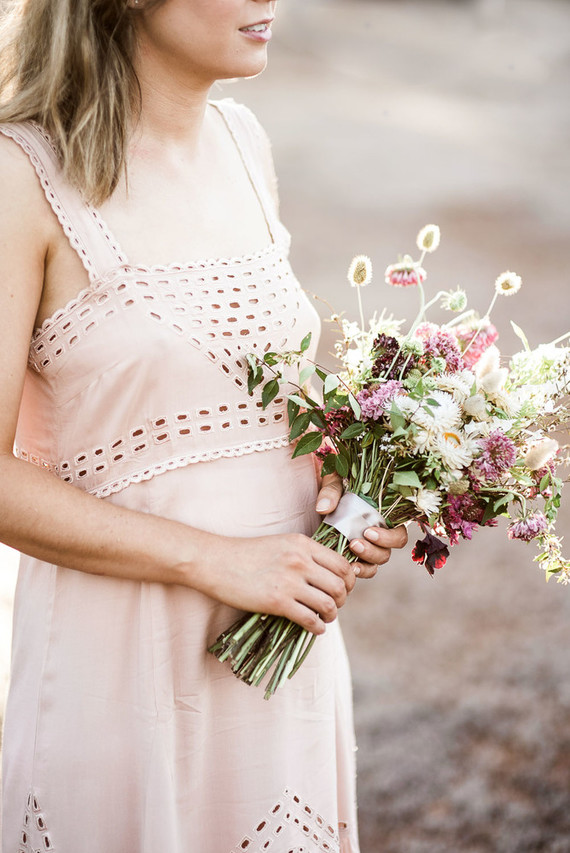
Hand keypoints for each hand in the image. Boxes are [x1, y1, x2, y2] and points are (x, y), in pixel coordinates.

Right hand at [196, 531, 356, 635]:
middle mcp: (300, 561)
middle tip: (333, 605)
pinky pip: (310, 619)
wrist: (216, 561)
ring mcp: (289, 581)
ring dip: (331, 615)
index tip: (343, 589)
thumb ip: (304, 555)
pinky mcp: (277, 602)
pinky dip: (317, 627)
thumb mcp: (280, 544)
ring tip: (324, 617)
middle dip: (342, 600)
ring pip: (329, 604)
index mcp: (303, 544)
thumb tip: (327, 575)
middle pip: (341, 585)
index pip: (342, 564)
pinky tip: (314, 628)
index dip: (349, 581)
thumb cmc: (246, 554)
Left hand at [315, 473, 407, 577]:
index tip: (368, 532)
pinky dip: (359, 570)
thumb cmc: (336, 486)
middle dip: (374, 550)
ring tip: (349, 551)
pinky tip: (348, 567)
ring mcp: (369, 546)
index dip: (389, 537)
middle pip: (388, 552)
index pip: (399, 534)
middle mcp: (381, 533)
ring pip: (378, 561)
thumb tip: (323, 508)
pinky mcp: (357, 555)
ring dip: (366, 560)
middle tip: (355, 543)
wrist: (322, 496)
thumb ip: (331, 491)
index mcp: (385, 516)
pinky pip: (365, 569)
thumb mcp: (335, 482)